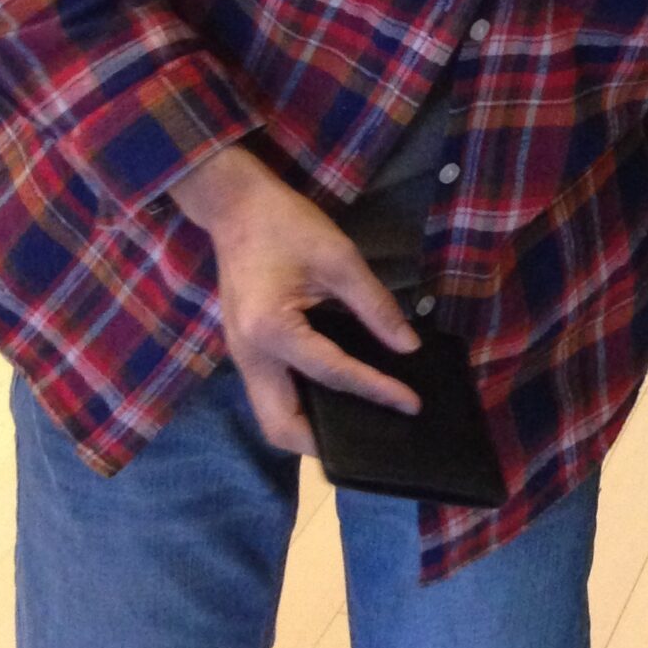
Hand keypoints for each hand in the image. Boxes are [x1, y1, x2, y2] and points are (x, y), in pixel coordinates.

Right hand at [171, 144, 418, 453]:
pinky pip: (270, 394)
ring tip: (356, 425)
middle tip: (372, 439)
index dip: (377, 391)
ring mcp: (241, 356)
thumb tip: (408, 346)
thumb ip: (375, 306)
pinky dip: (300, 405)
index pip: (333, 375)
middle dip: (324, 442)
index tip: (412, 404)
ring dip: (309, 429)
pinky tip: (333, 397)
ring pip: (271, 415)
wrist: (235, 205)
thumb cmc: (286, 225)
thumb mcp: (339, 258)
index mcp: (271, 330)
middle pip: (280, 425)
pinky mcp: (244, 349)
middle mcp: (249, 355)